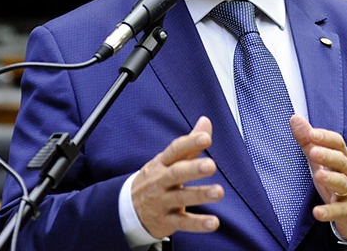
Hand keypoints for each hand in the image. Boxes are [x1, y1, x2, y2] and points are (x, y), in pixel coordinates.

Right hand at [131, 116, 223, 238]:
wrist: (128, 210)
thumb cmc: (155, 179)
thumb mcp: (168, 160)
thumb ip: (190, 144)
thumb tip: (206, 121)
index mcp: (162, 163)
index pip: (175, 150)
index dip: (190, 143)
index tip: (206, 137)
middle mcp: (160, 181)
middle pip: (176, 173)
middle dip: (193, 169)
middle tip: (211, 165)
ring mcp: (162, 201)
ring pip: (181, 197)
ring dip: (200, 194)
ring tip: (218, 192)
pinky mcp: (166, 221)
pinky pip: (183, 222)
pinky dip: (198, 224)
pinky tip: (214, 222)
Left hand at [290, 114, 346, 240]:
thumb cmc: (337, 179)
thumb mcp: (322, 160)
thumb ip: (308, 140)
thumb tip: (294, 118)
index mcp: (343, 158)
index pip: (338, 143)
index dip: (326, 138)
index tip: (311, 133)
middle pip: (341, 162)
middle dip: (328, 155)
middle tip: (313, 151)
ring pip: (343, 184)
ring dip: (331, 179)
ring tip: (318, 175)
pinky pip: (340, 211)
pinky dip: (329, 212)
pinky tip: (317, 212)